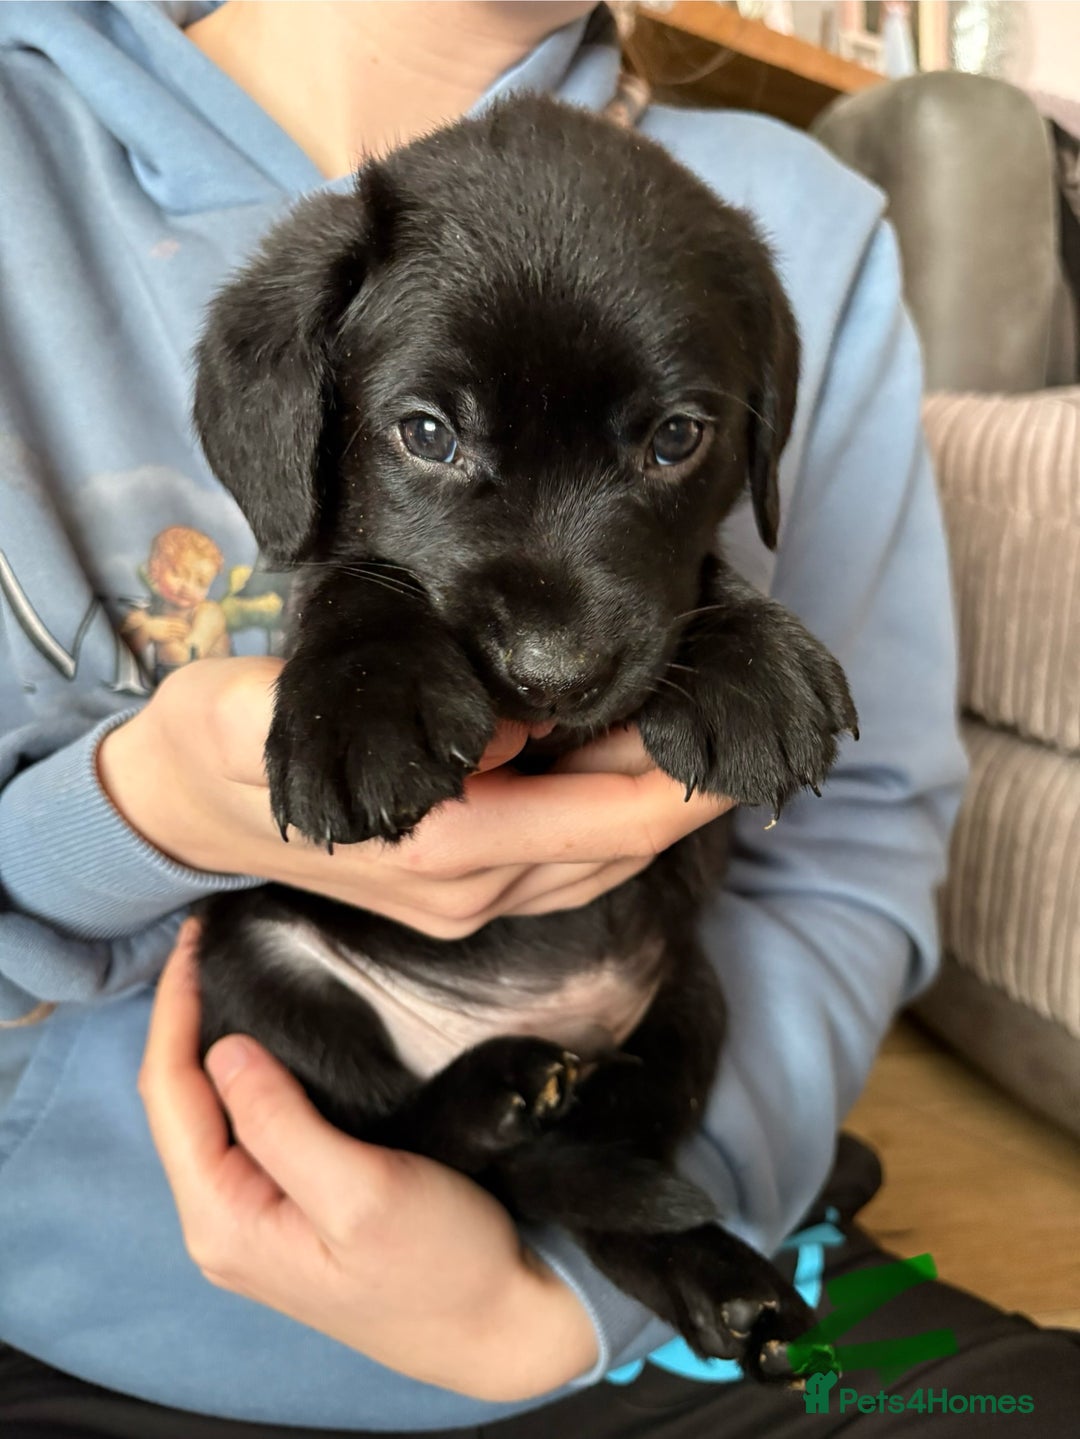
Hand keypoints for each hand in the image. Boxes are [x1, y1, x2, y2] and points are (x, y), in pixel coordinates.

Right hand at [99, 656, 732, 938]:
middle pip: (621, 846)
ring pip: (602, 861)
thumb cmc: (214, 748)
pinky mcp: (461, 897)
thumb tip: (502, 731)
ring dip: (660, 805)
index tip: (740, 729)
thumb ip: (365, 722)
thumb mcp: (258, 712)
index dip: (682, 784)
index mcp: (435, 848)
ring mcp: (467, 904)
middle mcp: (466, 890)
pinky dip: (615, 821)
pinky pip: (567, 865)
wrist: (178, 811)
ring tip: (706, 729)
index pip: (601, 824)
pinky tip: (632, 764)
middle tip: (746, 713)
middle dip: (691, 788)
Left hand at [138, 925, 597, 1400]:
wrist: (500, 1324)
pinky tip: (269, 1037)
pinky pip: (248, 1127)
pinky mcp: (293, 1208)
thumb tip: (224, 1049)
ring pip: (210, 1114)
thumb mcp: (361, 1194)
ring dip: (211, 1043)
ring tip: (228, 972)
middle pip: (178, 1104)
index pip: (169, 1096)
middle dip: (184, 1020)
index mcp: (226, 1220)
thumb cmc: (440, 1266)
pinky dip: (248, 1073)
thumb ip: (282, 1125)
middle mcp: (225, 1222)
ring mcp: (258, 1218)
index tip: (194, 939)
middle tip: (209, 943)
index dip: (174, 1011)